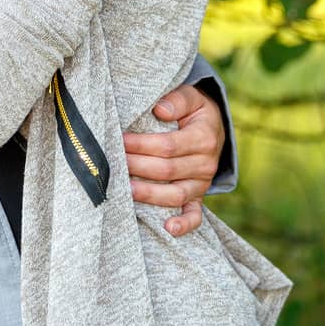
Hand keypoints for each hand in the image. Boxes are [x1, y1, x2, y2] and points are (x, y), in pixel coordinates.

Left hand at [122, 84, 225, 237]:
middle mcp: (205, 164)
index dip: (140, 145)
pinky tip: (167, 228)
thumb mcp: (191, 97)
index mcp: (203, 138)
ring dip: (147, 194)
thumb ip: (177, 100)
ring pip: (175, 195)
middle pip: (166, 171)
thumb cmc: (192, 111)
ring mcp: (202, 184)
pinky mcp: (198, 198)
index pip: (167, 145)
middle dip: (136, 167)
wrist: (213, 128)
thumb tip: (160, 109)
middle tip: (111, 162)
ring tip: (123, 189)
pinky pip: (195, 215)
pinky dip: (184, 225)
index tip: (118, 140)